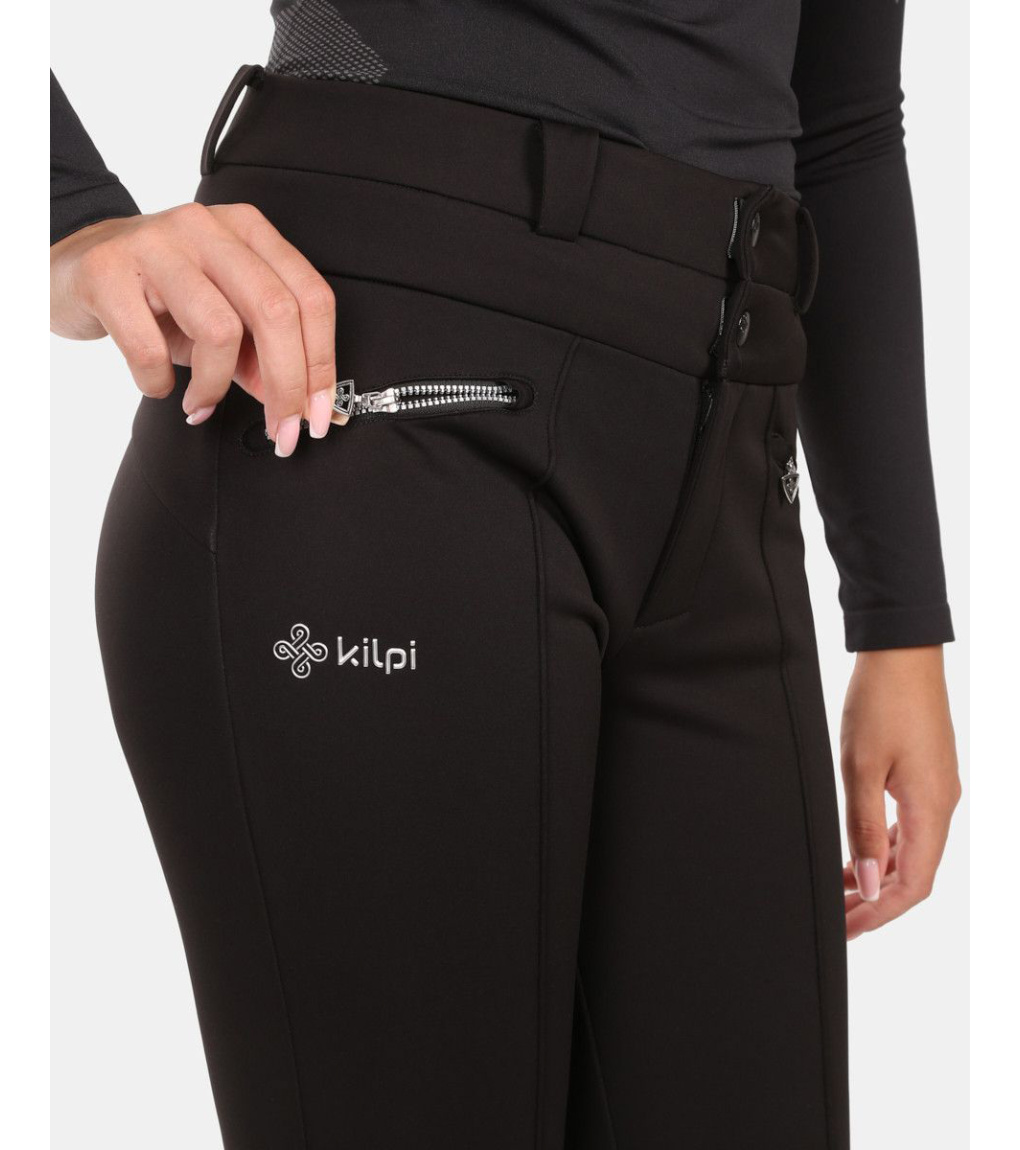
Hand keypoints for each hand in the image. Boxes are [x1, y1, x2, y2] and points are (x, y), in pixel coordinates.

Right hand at [50, 204, 337, 456]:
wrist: (70, 264)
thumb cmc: (154, 294)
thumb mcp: (218, 319)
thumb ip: (261, 356)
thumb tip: (305, 406)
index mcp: (248, 233)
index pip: (310, 298)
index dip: (322, 364)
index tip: (319, 414)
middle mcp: (207, 229)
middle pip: (275, 311)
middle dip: (286, 385)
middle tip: (280, 429)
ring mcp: (155, 244)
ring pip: (219, 329)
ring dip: (216, 385)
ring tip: (202, 401)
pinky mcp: (107, 271)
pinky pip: (149, 346)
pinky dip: (159, 383)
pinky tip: (159, 386)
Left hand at [840, 645, 959, 940]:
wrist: (900, 651)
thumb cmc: (880, 701)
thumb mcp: (861, 768)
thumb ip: (865, 829)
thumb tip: (871, 885)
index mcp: (931, 808)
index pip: (914, 884)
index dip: (881, 912)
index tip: (847, 928)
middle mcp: (941, 804)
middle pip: (915, 875)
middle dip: (878, 903)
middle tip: (838, 919)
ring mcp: (936, 790)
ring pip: (912, 852)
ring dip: (878, 877)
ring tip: (840, 893)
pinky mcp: (926, 776)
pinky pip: (909, 827)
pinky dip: (884, 848)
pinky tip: (858, 855)